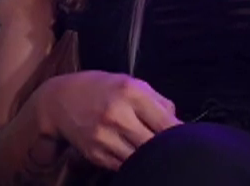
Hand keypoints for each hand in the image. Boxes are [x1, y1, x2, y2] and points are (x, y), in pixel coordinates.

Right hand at [38, 70, 179, 170]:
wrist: (60, 100)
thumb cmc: (102, 89)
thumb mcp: (132, 83)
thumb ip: (159, 101)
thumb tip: (178, 122)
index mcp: (131, 93)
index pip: (166, 121)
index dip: (181, 132)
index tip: (189, 136)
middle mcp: (117, 115)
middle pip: (154, 143)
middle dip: (168, 147)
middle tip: (175, 148)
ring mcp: (104, 137)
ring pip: (139, 158)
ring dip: (151, 158)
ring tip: (156, 153)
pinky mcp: (95, 154)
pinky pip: (122, 166)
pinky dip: (133, 163)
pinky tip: (137, 156)